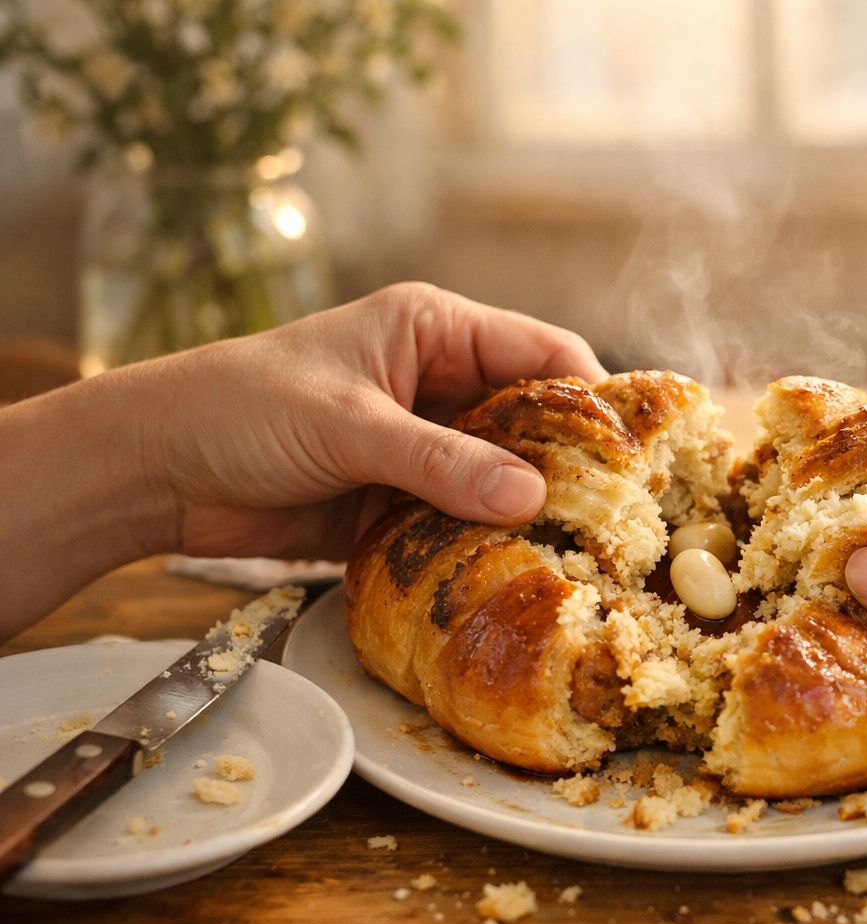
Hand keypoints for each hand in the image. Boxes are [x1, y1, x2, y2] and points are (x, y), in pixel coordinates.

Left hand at [0, 282, 603, 639]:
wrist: (152, 470)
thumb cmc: (240, 410)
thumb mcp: (348, 425)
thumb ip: (440, 461)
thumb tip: (533, 497)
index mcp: (435, 330)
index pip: (544, 353)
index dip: (594, 398)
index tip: (639, 453)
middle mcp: (440, 383)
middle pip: (534, 422)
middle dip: (572, 466)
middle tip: (622, 519)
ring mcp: (423, 445)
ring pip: (504, 477)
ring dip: (531, 513)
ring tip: (584, 556)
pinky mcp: (402, 499)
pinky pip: (464, 520)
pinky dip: (487, 544)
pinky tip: (520, 575)